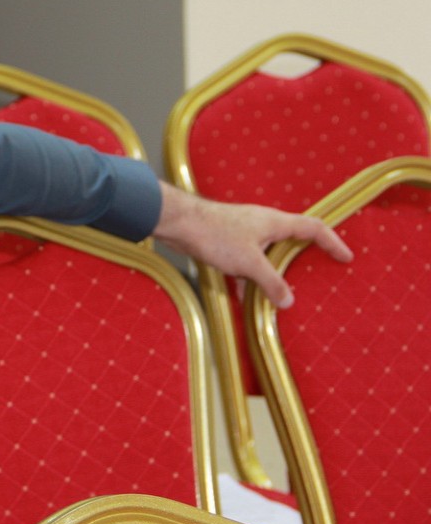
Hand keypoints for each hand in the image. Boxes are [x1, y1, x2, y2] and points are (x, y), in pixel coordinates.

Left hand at [152, 182, 351, 308]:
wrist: (178, 222)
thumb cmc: (215, 234)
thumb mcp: (249, 262)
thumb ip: (271, 282)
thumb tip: (288, 301)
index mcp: (275, 222)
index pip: (313, 228)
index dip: (332, 242)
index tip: (346, 257)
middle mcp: (262, 224)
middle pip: (292, 239)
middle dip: (305, 257)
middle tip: (320, 273)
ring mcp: (244, 231)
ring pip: (268, 252)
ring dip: (274, 270)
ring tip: (283, 291)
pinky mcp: (227, 241)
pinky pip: (247, 260)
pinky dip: (249, 276)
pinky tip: (243, 295)